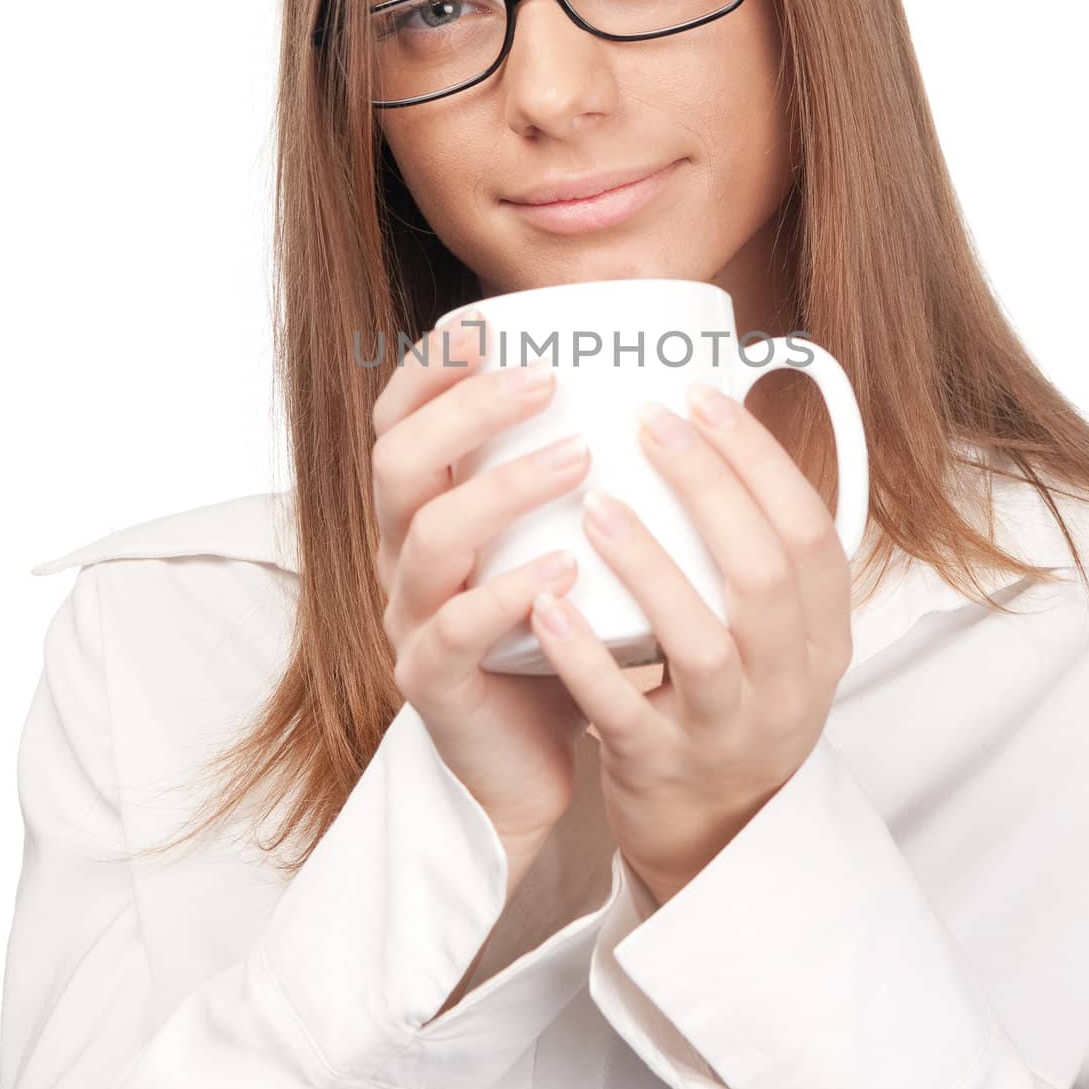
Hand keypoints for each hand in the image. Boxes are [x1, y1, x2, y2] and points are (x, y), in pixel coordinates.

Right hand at [371, 310, 592, 864]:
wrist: (531, 761)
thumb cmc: (560, 632)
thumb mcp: (564, 540)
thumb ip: (591, 471)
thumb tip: (689, 385)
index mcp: (429, 507)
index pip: (400, 418)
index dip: (431, 368)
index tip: (490, 326)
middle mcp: (405, 552)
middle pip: (399, 460)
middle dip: (467, 409)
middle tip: (546, 380)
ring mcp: (412, 617)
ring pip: (429, 537)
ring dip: (503, 489)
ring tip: (580, 459)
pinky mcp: (434, 682)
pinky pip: (455, 632)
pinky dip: (508, 596)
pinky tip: (563, 572)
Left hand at [528, 381, 853, 906]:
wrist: (716, 836)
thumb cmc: (731, 699)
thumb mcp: (776, 632)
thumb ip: (756, 547)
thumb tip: (717, 414)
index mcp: (822, 635)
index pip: (812, 532)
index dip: (761, 460)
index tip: (703, 397)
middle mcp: (788, 682)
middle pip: (764, 574)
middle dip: (709, 488)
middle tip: (649, 422)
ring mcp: (725, 730)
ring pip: (701, 642)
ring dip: (650, 565)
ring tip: (596, 503)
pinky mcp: (660, 767)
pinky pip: (621, 709)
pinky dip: (584, 654)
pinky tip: (544, 601)